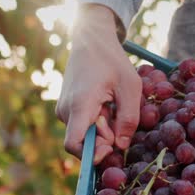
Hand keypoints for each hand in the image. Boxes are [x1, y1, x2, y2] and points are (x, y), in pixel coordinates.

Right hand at [56, 5, 141, 163]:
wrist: (91, 40)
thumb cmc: (113, 61)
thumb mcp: (130, 87)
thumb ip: (128, 119)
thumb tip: (121, 147)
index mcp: (80, 105)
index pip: (74, 145)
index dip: (93, 154)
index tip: (111, 146)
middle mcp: (65, 110)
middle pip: (84, 142)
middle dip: (105, 138)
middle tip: (117, 114)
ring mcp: (63, 110)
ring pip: (85, 135)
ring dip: (102, 129)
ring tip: (111, 105)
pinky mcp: (66, 108)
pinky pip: (83, 126)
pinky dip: (97, 122)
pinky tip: (105, 105)